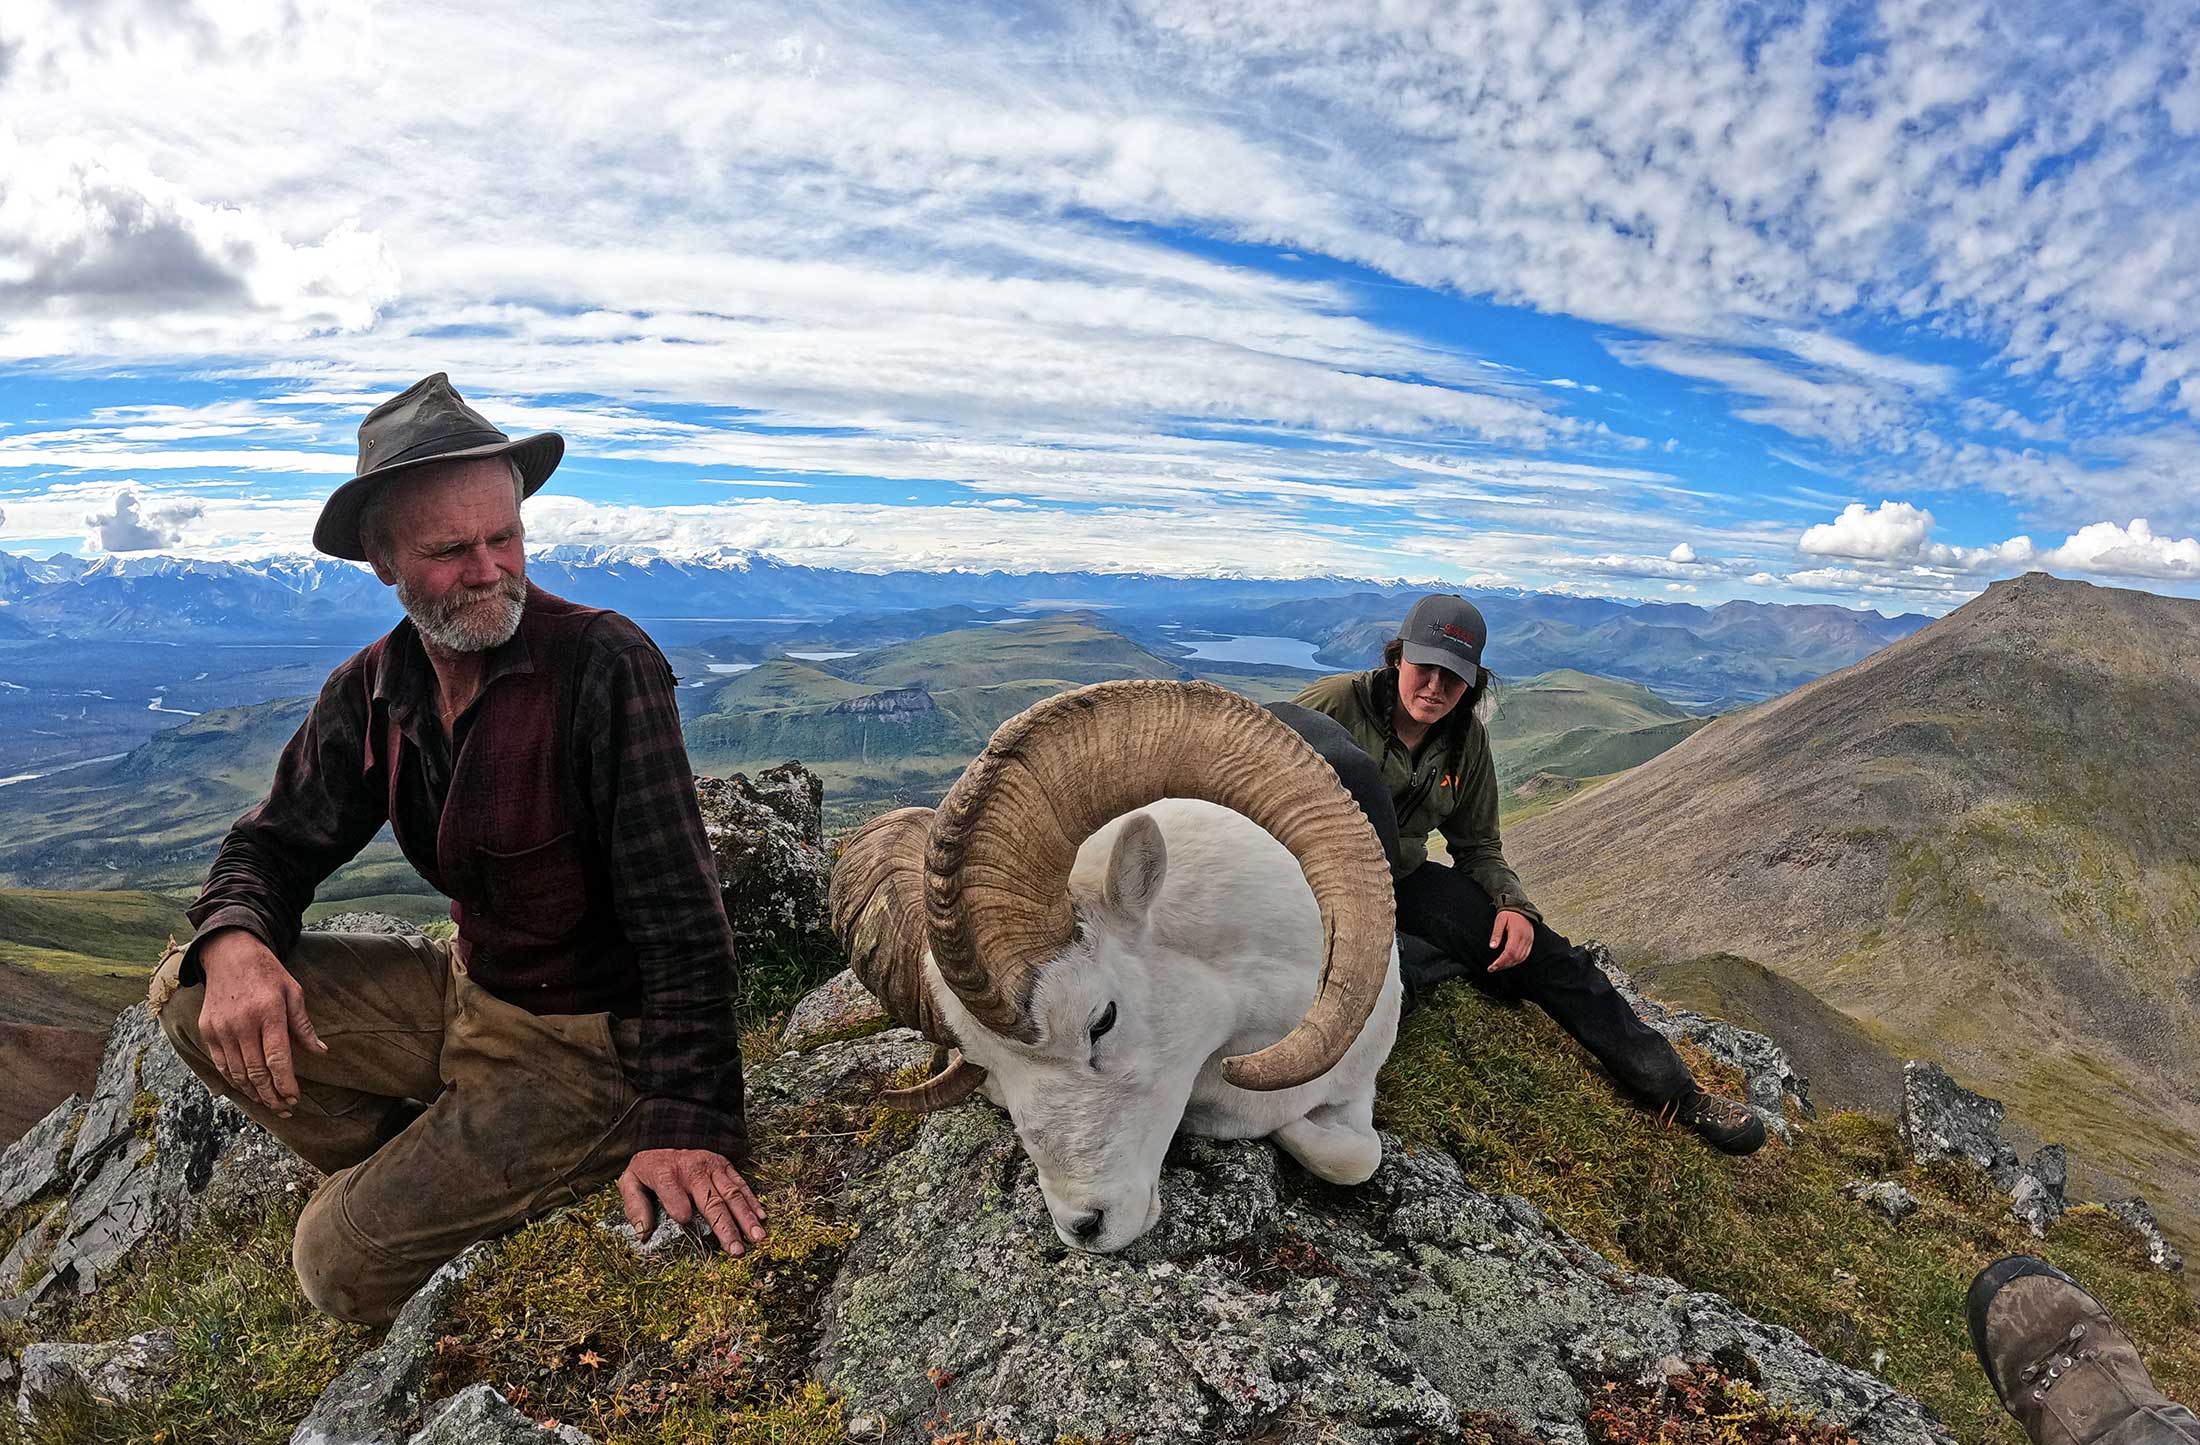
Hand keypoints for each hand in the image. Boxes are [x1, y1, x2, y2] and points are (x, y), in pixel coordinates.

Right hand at [197, 929, 326, 1116]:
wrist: (230, 955)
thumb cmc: (268, 974)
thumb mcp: (294, 992)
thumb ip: (304, 1025)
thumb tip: (321, 1052)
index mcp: (269, 1013)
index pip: (278, 1058)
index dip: (286, 1084)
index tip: (295, 1099)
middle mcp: (243, 1023)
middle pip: (257, 1072)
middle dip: (272, 1095)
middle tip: (284, 1108)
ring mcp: (222, 1028)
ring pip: (237, 1073)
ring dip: (254, 1092)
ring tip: (269, 1102)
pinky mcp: (207, 1030)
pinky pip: (221, 1064)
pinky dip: (235, 1080)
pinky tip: (248, 1088)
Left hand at [618, 1148, 767, 1255]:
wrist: (669, 1131)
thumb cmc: (650, 1164)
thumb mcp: (631, 1180)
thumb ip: (634, 1206)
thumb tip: (642, 1234)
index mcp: (666, 1175)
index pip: (675, 1198)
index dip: (679, 1210)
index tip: (684, 1221)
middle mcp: (693, 1172)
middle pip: (711, 1202)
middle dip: (726, 1228)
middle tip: (737, 1250)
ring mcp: (712, 1168)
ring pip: (732, 1195)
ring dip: (746, 1218)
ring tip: (757, 1238)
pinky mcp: (725, 1165)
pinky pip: (741, 1184)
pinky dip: (752, 1201)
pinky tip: (762, 1217)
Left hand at [1487, 909, 1534, 971]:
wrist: (1521, 907)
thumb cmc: (1509, 913)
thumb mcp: (1499, 920)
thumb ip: (1496, 934)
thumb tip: (1492, 947)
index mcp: (1517, 933)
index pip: (1509, 952)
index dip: (1501, 961)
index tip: (1492, 966)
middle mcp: (1525, 938)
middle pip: (1515, 957)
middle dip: (1503, 965)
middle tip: (1493, 968)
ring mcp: (1529, 941)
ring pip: (1520, 958)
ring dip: (1510, 965)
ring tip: (1499, 967)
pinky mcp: (1530, 942)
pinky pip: (1525, 955)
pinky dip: (1517, 961)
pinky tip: (1509, 963)